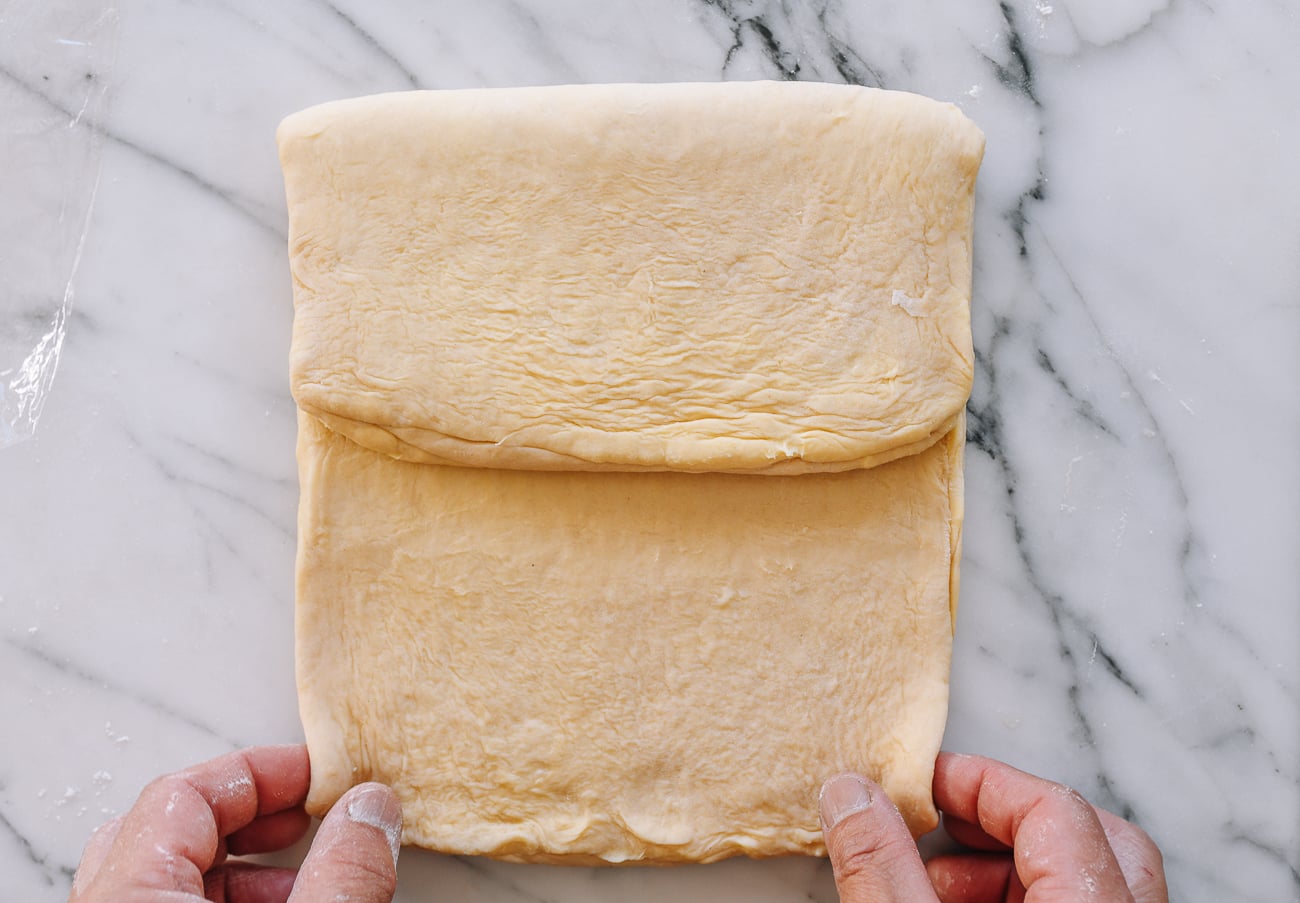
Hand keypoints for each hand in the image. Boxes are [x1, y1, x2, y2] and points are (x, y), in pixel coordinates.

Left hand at [69, 745, 400, 902]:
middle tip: (313, 816)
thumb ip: (342, 871)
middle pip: (168, 833)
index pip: (182, 794)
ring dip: (248, 868)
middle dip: (253, 816)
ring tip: (315, 879)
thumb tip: (372, 806)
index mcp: (130, 898)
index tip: (320, 776)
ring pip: (169, 882)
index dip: (260, 773)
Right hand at [820, 752, 1166, 901]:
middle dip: (1005, 820)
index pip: (1056, 809)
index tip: (920, 786)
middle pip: (1092, 839)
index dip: (980, 783)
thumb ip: (883, 866)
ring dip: (1009, 868)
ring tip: (932, 886)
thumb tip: (849, 794)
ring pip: (1090, 883)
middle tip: (939, 825)